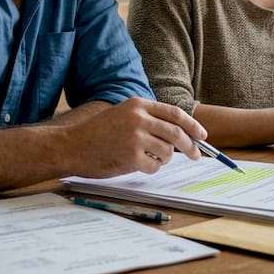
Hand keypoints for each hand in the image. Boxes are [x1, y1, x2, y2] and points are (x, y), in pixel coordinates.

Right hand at [62, 97, 205, 177]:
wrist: (71, 145)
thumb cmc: (96, 133)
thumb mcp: (122, 115)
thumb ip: (147, 120)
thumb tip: (178, 134)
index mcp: (138, 105)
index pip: (174, 114)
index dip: (193, 125)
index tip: (202, 135)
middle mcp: (139, 118)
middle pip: (177, 133)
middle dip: (190, 146)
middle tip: (195, 155)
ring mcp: (135, 137)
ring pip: (167, 152)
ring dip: (164, 159)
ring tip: (151, 158)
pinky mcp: (131, 156)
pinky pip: (154, 166)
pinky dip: (151, 168)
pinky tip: (138, 164)